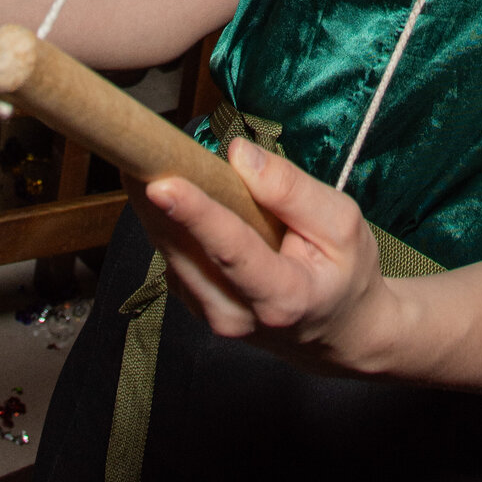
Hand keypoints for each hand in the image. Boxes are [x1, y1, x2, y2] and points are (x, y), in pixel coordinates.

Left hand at [139, 138, 398, 373]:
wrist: (341, 331)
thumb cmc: (345, 273)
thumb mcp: (342, 224)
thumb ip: (292, 190)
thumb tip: (239, 154)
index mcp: (283, 296)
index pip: (231, 249)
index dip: (194, 213)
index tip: (160, 183)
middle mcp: (238, 315)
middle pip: (187, 251)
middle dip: (156, 201)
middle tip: (137, 150)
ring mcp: (214, 317)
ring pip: (171, 254)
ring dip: (153, 208)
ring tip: (145, 159)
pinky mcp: (199, 307)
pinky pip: (174, 258)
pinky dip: (165, 222)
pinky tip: (168, 193)